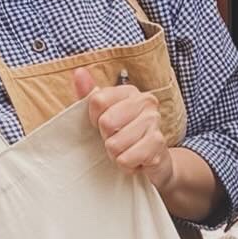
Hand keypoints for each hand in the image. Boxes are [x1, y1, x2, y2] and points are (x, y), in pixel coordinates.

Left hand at [75, 68, 173, 194]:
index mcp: (130, 91)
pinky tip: (136, 161)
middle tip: (118, 141)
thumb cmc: (124, 137)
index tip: (105, 127)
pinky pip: (125, 159)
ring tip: (127, 152)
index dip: (94, 120)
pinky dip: (126, 166)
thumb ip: (89, 95)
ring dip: (116, 155)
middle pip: (106, 122)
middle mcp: (146, 101)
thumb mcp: (103, 116)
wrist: (154, 163)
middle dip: (107, 139)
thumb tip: (79, 72)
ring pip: (114, 144)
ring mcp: (154, 122)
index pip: (97, 101)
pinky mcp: (158, 144)